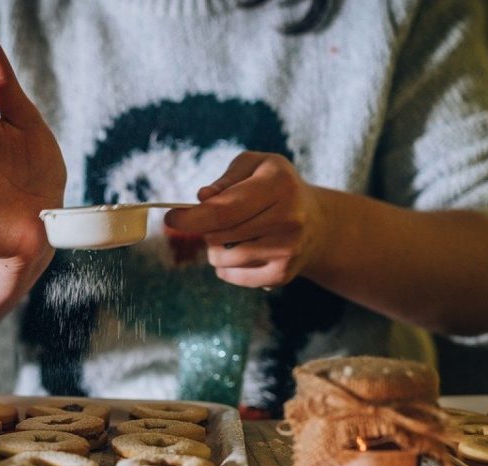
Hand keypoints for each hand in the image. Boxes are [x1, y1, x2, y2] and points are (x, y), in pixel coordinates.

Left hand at [164, 152, 329, 288]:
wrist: (316, 222)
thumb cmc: (274, 186)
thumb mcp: (255, 166)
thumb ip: (226, 179)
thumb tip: (203, 198)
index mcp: (279, 185)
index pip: (225, 210)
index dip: (191, 217)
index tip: (171, 218)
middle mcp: (288, 219)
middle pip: (219, 235)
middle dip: (205, 229)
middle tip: (216, 221)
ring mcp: (288, 251)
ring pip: (222, 258)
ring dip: (216, 248)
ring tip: (233, 235)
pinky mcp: (282, 275)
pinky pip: (233, 276)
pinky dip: (227, 266)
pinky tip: (244, 251)